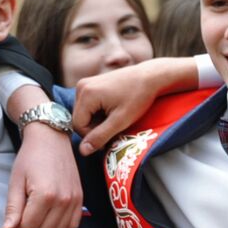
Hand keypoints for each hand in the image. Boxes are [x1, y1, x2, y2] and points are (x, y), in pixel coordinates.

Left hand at [3, 122, 82, 227]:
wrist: (51, 139)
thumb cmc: (31, 157)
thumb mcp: (16, 181)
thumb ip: (13, 208)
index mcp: (45, 195)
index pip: (28, 227)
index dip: (18, 224)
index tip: (17, 210)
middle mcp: (63, 200)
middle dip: (31, 226)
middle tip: (27, 210)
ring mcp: (74, 200)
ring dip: (46, 226)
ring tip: (39, 210)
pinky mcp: (80, 199)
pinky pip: (72, 225)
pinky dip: (61, 225)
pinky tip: (52, 214)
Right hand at [73, 57, 199, 154]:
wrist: (150, 77)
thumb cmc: (138, 97)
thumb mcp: (120, 121)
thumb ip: (100, 136)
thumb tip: (82, 151)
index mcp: (86, 94)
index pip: (78, 125)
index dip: (92, 136)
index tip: (110, 137)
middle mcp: (81, 86)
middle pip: (79, 119)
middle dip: (95, 128)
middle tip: (115, 127)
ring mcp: (86, 84)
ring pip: (84, 113)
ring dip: (97, 121)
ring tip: (115, 118)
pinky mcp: (91, 84)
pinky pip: (88, 106)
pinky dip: (99, 113)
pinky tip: (113, 110)